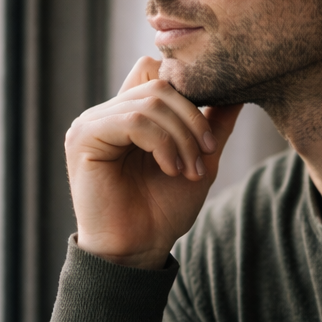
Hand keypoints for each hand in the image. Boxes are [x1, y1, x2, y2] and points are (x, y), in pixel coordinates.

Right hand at [65, 56, 240, 268]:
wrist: (138, 250)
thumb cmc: (162, 211)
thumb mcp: (198, 160)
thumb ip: (212, 125)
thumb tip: (237, 91)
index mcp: (126, 113)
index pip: (154, 70)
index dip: (186, 93)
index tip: (207, 135)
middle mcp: (105, 113)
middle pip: (158, 84)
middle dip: (191, 120)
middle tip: (203, 156)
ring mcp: (91, 123)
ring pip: (150, 102)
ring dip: (180, 137)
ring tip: (187, 170)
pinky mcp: (83, 138)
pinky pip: (132, 121)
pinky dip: (161, 143)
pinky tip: (169, 169)